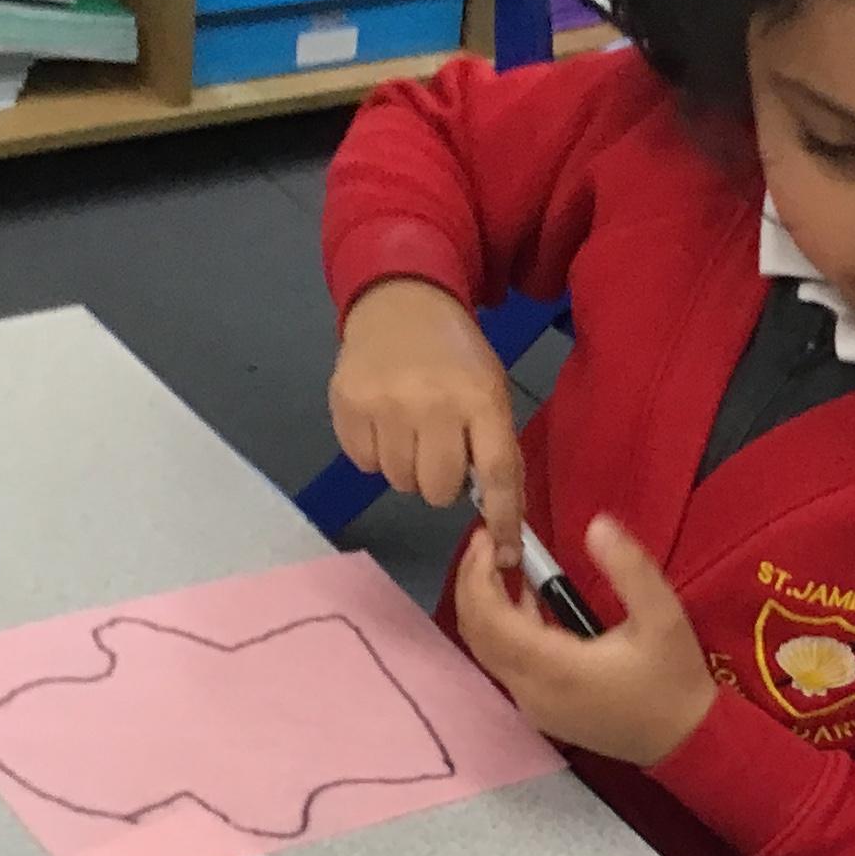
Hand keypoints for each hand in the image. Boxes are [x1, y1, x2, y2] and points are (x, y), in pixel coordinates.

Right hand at [329, 278, 524, 555]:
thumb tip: (503, 522)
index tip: (507, 553)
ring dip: (408, 470)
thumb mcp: (491, 393)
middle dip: (442, 482)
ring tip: (410, 432)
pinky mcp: (348, 404)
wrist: (401, 302)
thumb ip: (497, 450)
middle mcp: (432, 403)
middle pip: (439, 490)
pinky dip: (377, 455)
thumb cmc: (455, 357)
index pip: (496, 474)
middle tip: (439, 453)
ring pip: (400, 483)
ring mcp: (385, 404)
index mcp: (480, 399)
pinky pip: (366, 464)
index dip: (503, 519)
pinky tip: (384, 423)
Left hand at [451, 516, 714, 765]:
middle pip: (476, 634)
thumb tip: (597, 525)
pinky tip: (525, 599)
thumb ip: (629, 568)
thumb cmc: (674, 680)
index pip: (490, 619)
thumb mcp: (663, 616)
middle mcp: (531, 691)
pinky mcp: (541, 710)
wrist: (687, 742)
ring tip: (502, 562)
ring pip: (486, 650)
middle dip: (472, 583)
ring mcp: (533, 705)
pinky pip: (505, 664)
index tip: (488, 536)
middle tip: (487, 542)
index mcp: (555, 668)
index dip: (478, 574)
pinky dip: (502, 628)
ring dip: (486, 605)